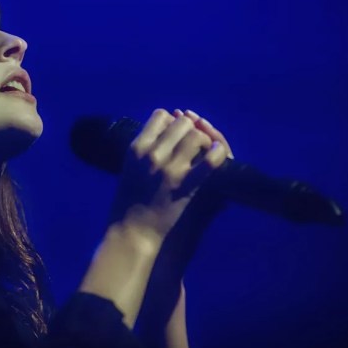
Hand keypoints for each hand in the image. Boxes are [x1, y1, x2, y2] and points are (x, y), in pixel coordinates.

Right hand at [112, 108, 231, 245]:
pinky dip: (218, 153)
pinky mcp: (185, 185)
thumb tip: (167, 131)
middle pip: (182, 123)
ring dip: (204, 141)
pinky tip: (219, 154)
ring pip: (196, 136)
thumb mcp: (130, 168)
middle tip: (193, 143)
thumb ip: (145, 149)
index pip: (160, 116)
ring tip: (204, 152)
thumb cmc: (129, 201)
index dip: (172, 122)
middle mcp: (152, 154)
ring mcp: (170, 168)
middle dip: (191, 130)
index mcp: (136, 147)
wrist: (132, 231)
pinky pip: (210, 161)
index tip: (176, 134)